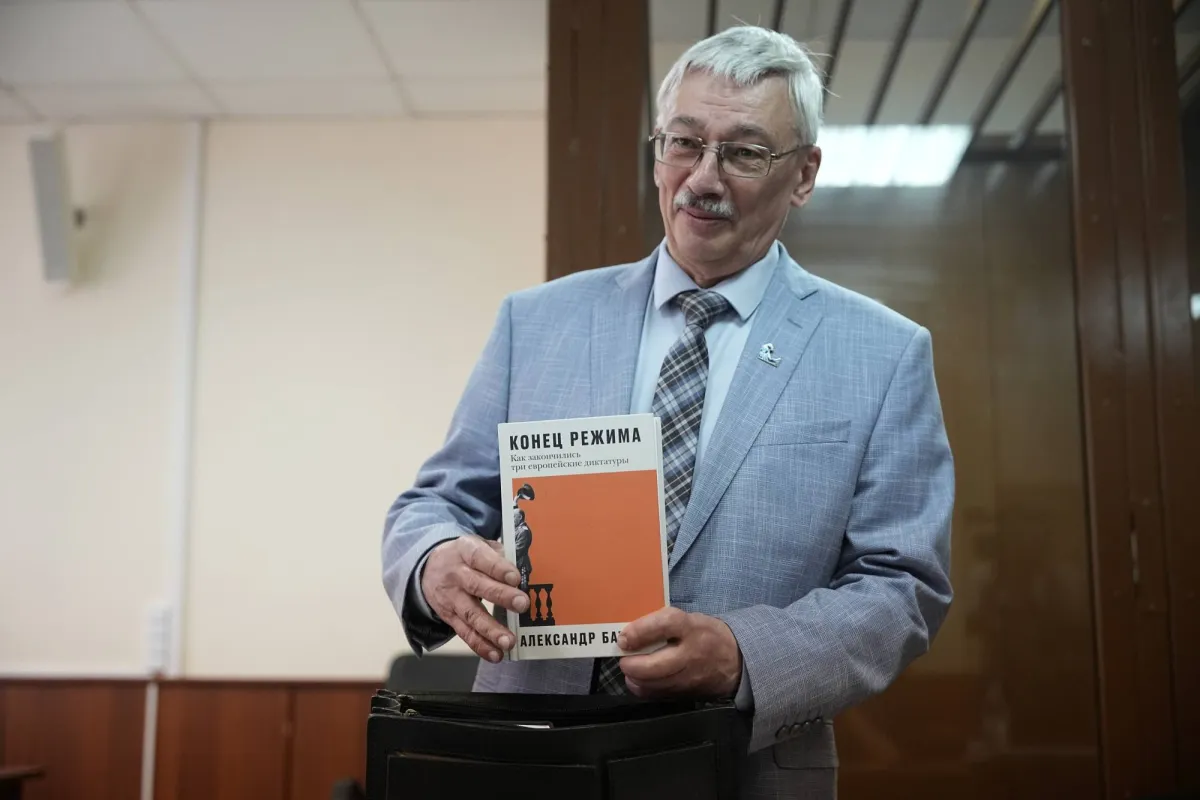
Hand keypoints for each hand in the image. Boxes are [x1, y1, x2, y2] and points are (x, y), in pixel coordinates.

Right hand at [420, 535, 529, 662]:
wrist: (427, 568)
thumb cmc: (464, 556)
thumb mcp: (477, 545)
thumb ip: (499, 554)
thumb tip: (524, 566)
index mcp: (465, 551)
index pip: (481, 558)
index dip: (498, 568)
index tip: (516, 578)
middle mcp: (456, 575)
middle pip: (478, 586)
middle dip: (501, 596)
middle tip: (522, 604)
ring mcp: (451, 598)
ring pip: (471, 614)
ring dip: (491, 630)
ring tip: (509, 641)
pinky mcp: (449, 617)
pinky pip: (465, 633)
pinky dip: (481, 646)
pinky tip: (496, 654)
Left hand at [617, 608, 742, 698]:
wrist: (734, 660)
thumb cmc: (703, 634)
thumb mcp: (687, 619)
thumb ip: (659, 624)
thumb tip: (627, 635)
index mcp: (691, 628)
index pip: (664, 625)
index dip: (640, 631)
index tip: (623, 637)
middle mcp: (691, 655)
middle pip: (654, 666)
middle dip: (631, 664)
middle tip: (623, 657)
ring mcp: (688, 679)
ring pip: (653, 684)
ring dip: (634, 677)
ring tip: (630, 667)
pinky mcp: (685, 695)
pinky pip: (657, 695)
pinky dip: (642, 688)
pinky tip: (639, 679)